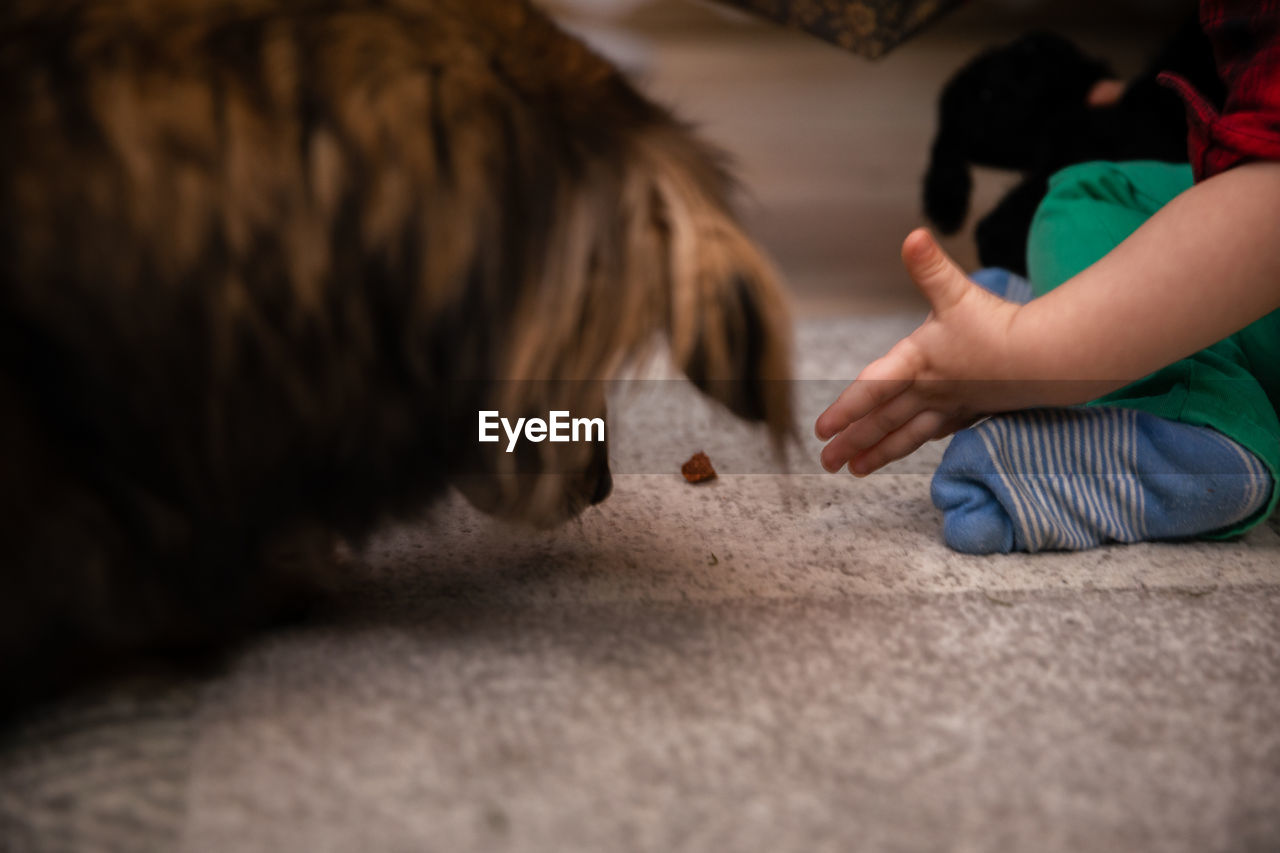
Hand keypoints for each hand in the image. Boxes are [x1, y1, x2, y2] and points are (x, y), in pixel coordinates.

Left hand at [815, 229, 1026, 475]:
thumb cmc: (999, 325)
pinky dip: (914, 441)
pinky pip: (934, 431)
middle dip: (852, 443)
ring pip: (906, 434)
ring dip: (878, 453)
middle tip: (826, 463)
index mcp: (917, 363)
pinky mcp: (970, 411)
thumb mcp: (959, 293)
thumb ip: (930, 267)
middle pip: (883, 421)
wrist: (1049, 358)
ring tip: (855, 469)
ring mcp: (949, 405)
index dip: (845, 410)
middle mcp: (928, 390)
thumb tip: (913, 236)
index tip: (821, 431)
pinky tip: (905, 447)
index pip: (872, 390)